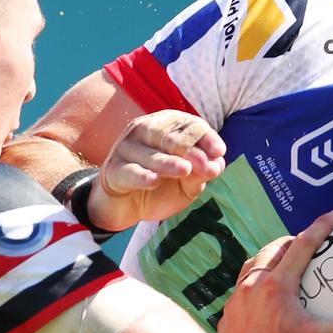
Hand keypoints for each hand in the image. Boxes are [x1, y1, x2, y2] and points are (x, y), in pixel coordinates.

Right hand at [87, 110, 225, 230]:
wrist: (126, 207)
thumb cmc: (160, 188)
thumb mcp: (187, 183)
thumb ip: (201, 173)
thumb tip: (218, 164)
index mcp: (164, 127)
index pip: (187, 125)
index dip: (205, 137)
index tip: (219, 152)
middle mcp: (143, 131)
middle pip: (167, 136)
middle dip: (189, 150)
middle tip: (206, 167)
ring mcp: (125, 149)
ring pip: (149, 154)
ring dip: (168, 162)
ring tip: (185, 170)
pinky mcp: (112, 171)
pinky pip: (129, 172)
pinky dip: (142, 176)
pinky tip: (154, 180)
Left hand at [218, 209, 332, 332]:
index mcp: (277, 285)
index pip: (302, 245)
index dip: (321, 227)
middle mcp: (254, 285)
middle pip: (273, 250)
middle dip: (291, 240)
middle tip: (308, 241)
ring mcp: (238, 298)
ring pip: (253, 264)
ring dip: (270, 258)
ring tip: (284, 262)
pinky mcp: (229, 312)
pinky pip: (242, 286)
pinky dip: (255, 282)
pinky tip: (263, 296)